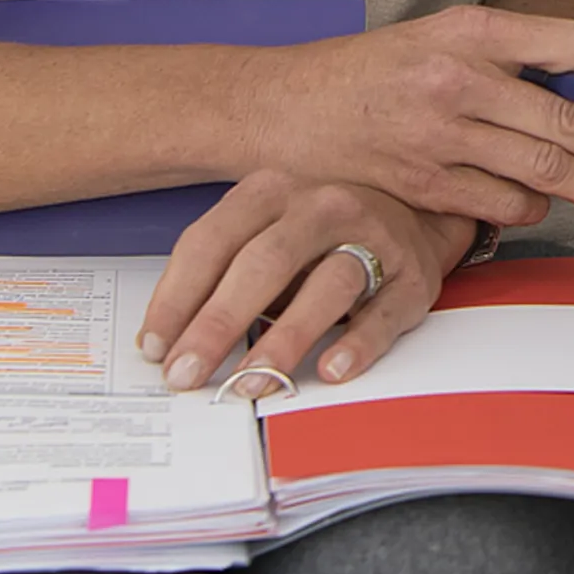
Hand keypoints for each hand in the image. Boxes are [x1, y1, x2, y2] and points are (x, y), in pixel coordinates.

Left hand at [143, 174, 472, 392]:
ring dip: (284, 339)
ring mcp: (373, 237)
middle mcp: (322, 206)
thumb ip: (223, 268)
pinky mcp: (413, 276)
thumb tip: (168, 339)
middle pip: (263, 263)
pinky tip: (331, 369)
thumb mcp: (267, 228)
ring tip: (250, 383)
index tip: (155, 347)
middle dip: (218, 325)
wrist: (418, 210)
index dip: (177, 298)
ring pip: (327, 285)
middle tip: (187, 374)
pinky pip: (385, 312)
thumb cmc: (325, 230)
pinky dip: (358, 343)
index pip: (211, 242)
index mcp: (272, 191)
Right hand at [232, 4, 573, 231]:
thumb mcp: (435, 34)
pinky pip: (499, 205)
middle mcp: (460, 80)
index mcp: (470, 31)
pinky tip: (536, 207)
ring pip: (544, 172)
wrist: (280, 106)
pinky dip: (528, 210)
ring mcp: (442, 136)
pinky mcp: (423, 184)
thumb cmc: (365, 70)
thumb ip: (504, 54)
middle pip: (573, 124)